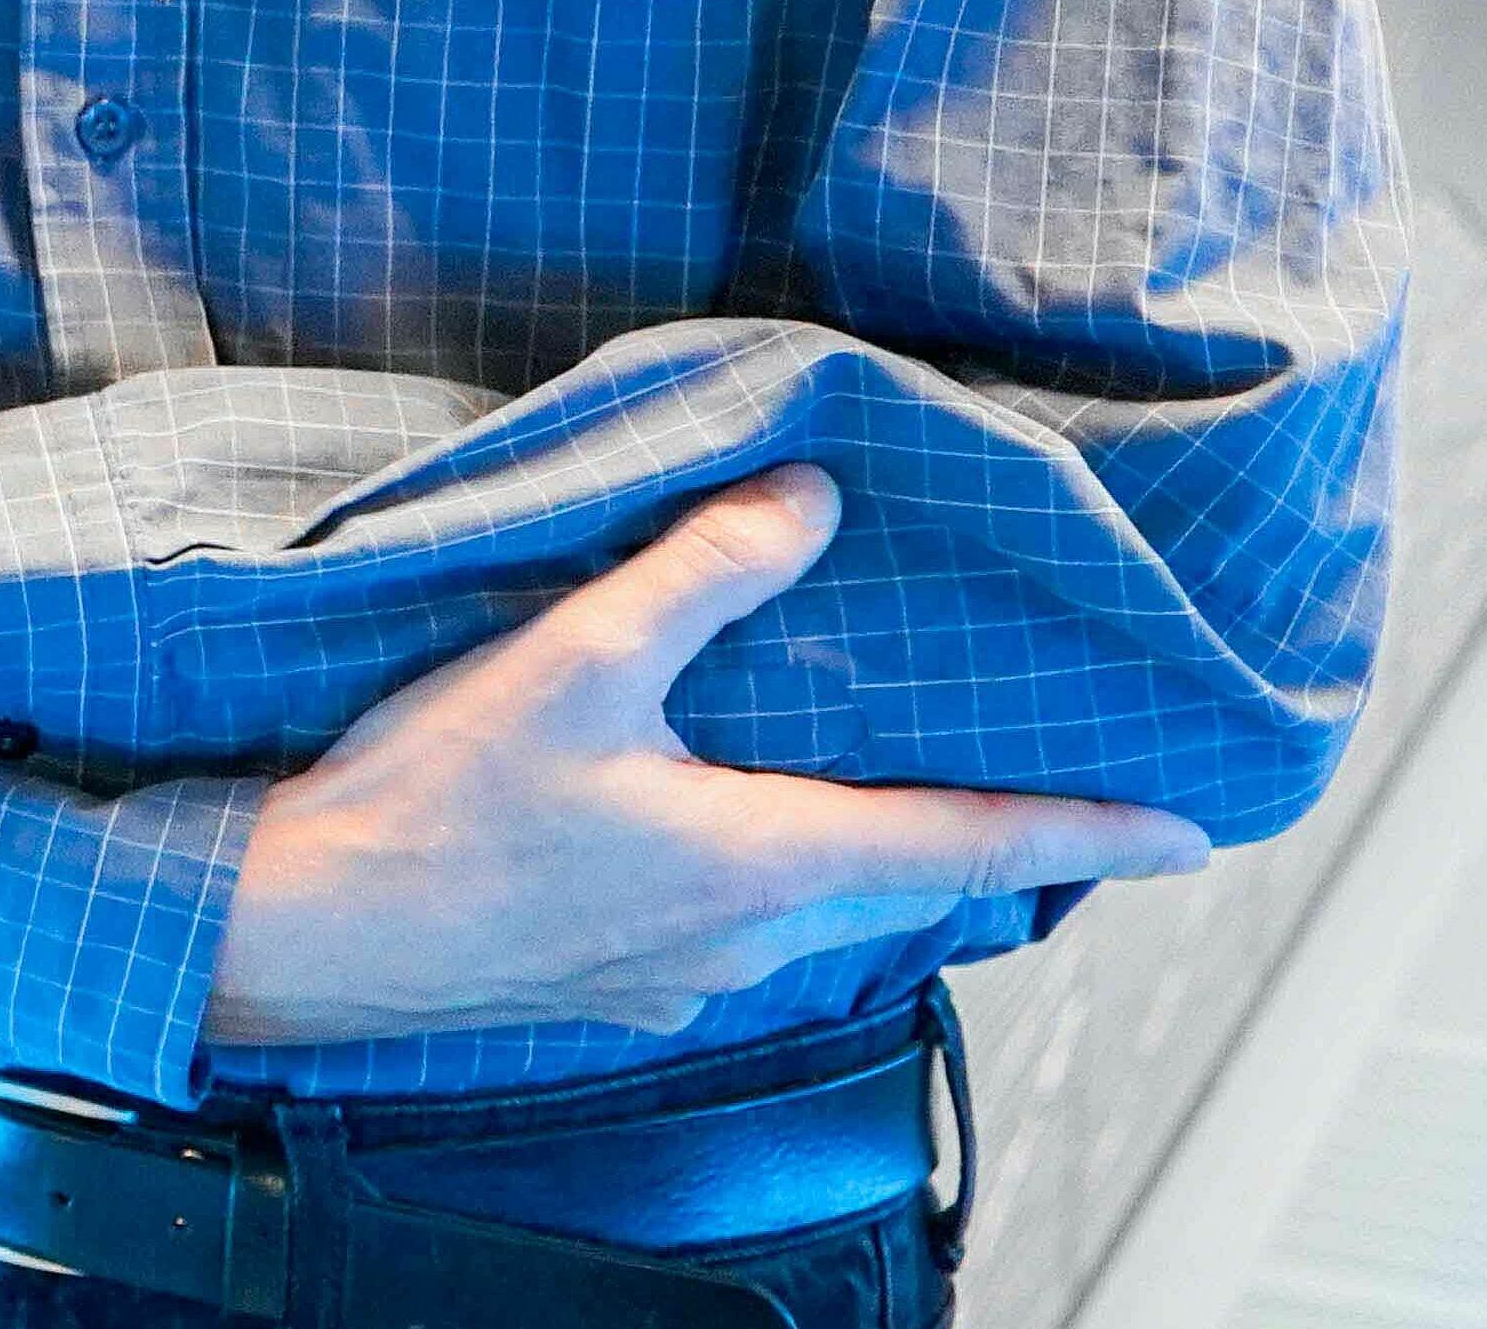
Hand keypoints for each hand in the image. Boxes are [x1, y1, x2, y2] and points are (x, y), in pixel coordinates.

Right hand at [206, 465, 1212, 1045]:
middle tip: (1025, 786)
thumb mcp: (570, 659)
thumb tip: (810, 499)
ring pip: (807, 910)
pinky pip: (724, 929)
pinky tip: (689, 825)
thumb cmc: (430, 808)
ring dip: (846, 851)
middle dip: (962, 833)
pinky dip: (748, 872)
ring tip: (854, 786)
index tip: (1184, 835)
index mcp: (766, 861)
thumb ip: (701, 573)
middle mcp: (746, 942)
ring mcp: (678, 978)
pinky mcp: (611, 987)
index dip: (1087, 833)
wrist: (303, 930)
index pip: (972, 845)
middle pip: (895, 882)